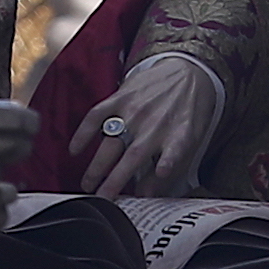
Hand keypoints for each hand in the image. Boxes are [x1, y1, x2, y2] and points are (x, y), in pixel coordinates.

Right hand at [81, 49, 224, 196]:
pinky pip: (98, 116)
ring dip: (97, 165)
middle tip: (101, 200)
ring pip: (112, 142)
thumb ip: (173, 164)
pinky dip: (84, 132)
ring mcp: (135, 110)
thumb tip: (148, 193)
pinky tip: (75, 149)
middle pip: (132, 157)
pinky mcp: (121, 98)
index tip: (155, 181)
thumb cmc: (190, 109)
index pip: (173, 153)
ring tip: (87, 184)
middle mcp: (154, 124)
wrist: (189, 69)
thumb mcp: (193, 136)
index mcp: (178, 134)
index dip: (167, 164)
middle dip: (114, 181)